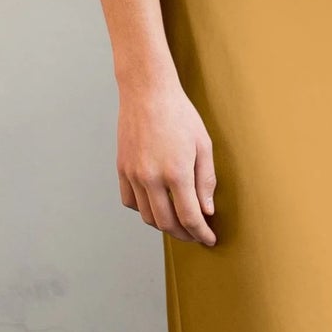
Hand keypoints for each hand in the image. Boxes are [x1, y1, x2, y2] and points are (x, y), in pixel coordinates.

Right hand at [117, 76, 217, 245]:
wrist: (147, 92)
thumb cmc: (180, 114)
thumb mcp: (203, 145)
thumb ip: (206, 181)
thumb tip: (207, 210)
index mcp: (176, 172)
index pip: (189, 217)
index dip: (201, 233)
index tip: (209, 239)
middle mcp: (151, 177)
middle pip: (167, 223)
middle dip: (184, 234)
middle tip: (196, 235)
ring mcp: (133, 174)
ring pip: (147, 216)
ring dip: (164, 225)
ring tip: (178, 223)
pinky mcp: (122, 169)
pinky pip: (130, 202)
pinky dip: (144, 210)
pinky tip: (157, 205)